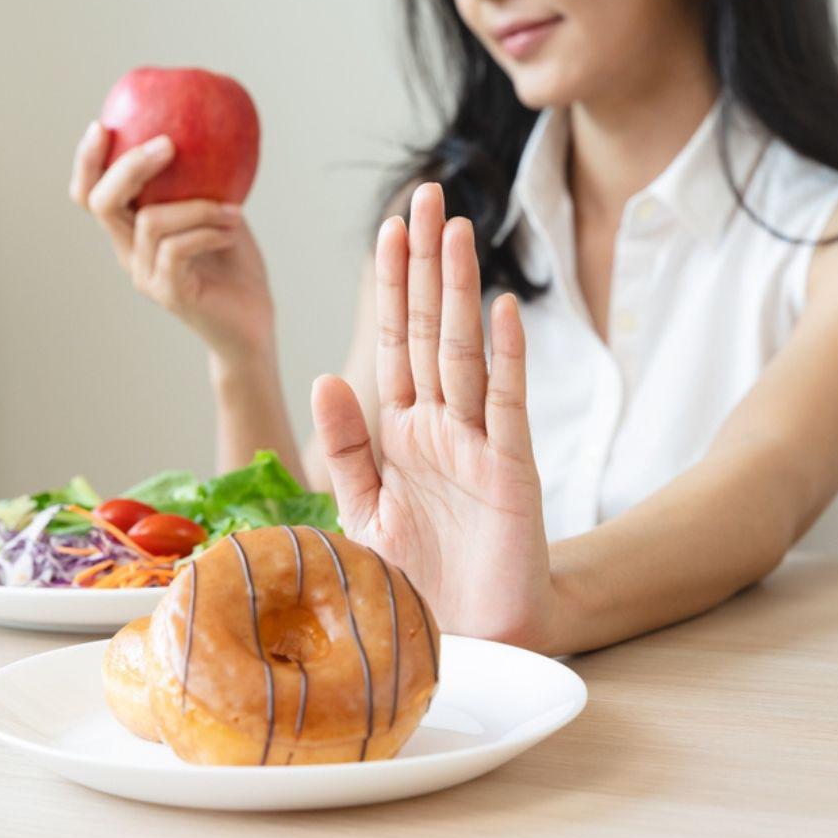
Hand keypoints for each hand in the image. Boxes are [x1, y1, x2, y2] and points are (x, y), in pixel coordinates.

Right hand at [69, 121, 274, 362]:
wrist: (253, 326)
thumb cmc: (237, 270)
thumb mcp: (220, 214)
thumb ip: (205, 181)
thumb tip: (208, 132)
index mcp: (133, 233)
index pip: (91, 195)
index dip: (88, 162)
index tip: (103, 126)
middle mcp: (130, 254)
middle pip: (102, 203)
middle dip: (130, 166)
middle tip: (168, 145)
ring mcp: (146, 276)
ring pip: (150, 221)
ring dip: (196, 206)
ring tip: (232, 210)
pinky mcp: (169, 294)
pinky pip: (176, 249)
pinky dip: (206, 231)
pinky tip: (231, 229)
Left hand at [311, 183, 556, 647]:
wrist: (472, 640)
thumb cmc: (422, 580)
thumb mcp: (367, 510)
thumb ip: (348, 445)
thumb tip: (324, 375)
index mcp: (403, 435)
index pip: (394, 345)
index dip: (391, 289)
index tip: (387, 230)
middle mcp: (442, 428)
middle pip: (430, 330)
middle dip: (425, 265)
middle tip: (425, 196)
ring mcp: (479, 446)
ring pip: (465, 353)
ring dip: (459, 291)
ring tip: (455, 230)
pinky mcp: (512, 474)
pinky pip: (508, 408)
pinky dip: (507, 359)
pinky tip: (503, 311)